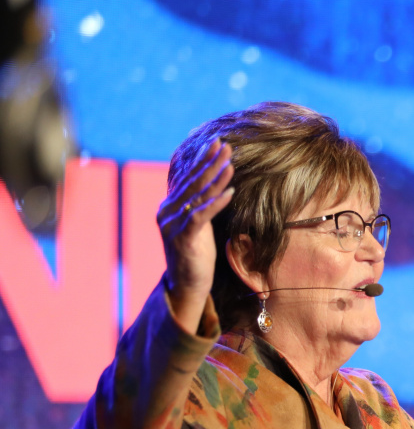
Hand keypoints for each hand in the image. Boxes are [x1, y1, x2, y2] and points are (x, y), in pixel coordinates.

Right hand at [156, 138, 234, 327]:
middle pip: (192, 181)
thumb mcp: (197, 225)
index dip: (201, 159)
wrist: (186, 285)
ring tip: (230, 163)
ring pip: (197, 196)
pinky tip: (230, 192)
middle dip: (209, 162)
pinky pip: (201, 216)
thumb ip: (198, 206)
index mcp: (170, 206)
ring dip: (215, 178)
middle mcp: (167, 211)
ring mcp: (173, 224)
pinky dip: (216, 203)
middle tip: (225, 145)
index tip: (216, 143)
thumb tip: (211, 187)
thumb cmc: (196, 255)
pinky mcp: (183, 238)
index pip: (187, 177)